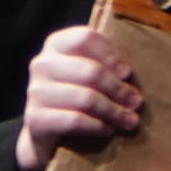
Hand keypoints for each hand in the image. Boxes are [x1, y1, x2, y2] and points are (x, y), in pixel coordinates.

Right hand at [13, 21, 141, 170]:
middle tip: (136, 102)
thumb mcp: (87, 75)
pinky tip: (108, 130)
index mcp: (56, 45)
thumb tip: (128, 71)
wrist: (45, 133)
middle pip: (91, 71)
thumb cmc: (74, 98)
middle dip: (118, 89)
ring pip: (85, 97)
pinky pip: (74, 120)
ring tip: (129, 121)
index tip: (127, 73)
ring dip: (113, 111)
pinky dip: (96, 126)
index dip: (111, 55)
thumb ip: (104, 64)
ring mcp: (36, 91)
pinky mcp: (35, 118)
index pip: (86, 38)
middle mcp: (42, 64)